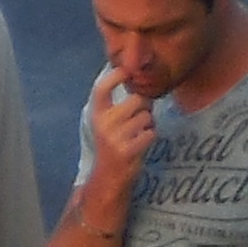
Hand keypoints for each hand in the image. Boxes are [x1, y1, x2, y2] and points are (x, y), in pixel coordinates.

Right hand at [81, 68, 158, 225]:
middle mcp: (103, 123)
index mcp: (96, 114)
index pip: (101, 88)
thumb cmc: (114, 144)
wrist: (109, 175)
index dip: (115, 76)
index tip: (127, 70)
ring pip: (146, 117)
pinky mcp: (127, 149)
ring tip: (138, 133)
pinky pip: (151, 132)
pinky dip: (150, 137)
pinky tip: (141, 143)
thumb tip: (140, 81)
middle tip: (139, 117)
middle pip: (136, 100)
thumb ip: (120, 104)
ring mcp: (114, 137)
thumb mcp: (109, 122)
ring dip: (148, 124)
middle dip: (144, 106)